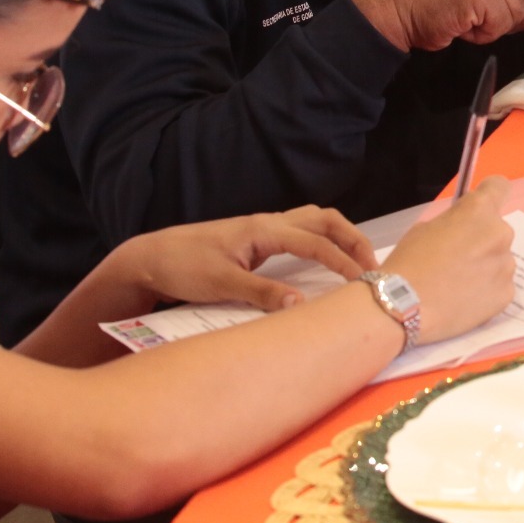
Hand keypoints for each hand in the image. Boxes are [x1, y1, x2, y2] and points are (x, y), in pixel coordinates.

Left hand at [115, 206, 377, 312]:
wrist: (150, 257)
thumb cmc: (182, 268)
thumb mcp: (220, 284)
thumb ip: (261, 293)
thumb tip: (301, 303)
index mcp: (263, 230)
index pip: (315, 242)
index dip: (342, 261)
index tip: (362, 281)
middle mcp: (268, 223)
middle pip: (324, 219)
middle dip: (353, 238)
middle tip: (373, 266)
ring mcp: (264, 228)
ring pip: (314, 220)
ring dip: (341, 235)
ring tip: (359, 261)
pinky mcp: (258, 238)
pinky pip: (302, 230)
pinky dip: (324, 239)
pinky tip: (327, 260)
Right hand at [380, 177, 515, 344]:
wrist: (402, 308)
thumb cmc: (408, 263)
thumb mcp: (425, 228)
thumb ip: (453, 222)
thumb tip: (464, 227)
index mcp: (479, 211)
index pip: (499, 186)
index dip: (488, 194)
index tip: (478, 208)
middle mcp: (500, 234)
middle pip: (497, 230)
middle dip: (481, 239)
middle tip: (457, 258)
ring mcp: (506, 266)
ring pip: (499, 260)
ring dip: (485, 266)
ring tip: (457, 285)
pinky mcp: (506, 294)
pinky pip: (499, 286)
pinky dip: (485, 291)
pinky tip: (463, 301)